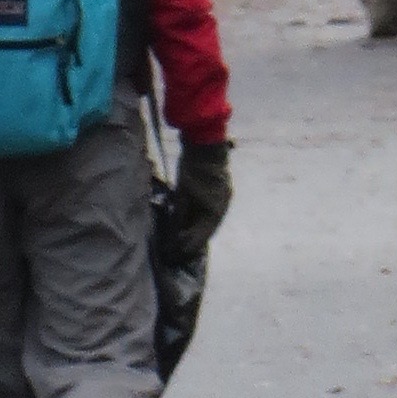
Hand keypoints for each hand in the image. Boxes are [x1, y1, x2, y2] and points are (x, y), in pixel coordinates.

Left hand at [168, 139, 232, 253]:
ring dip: (196, 229)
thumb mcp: (183, 194)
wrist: (205, 143)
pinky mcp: (218, 190)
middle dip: (193, 240)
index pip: (202, 236)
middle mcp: (222, 206)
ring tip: (182, 239)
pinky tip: (188, 221)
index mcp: (216, 210)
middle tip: (178, 251)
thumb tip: (175, 232)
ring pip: (208, 220)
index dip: (189, 246)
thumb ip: (180, 214)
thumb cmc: (193, 168)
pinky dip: (198, 217)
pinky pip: (208, 210)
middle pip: (207, 230)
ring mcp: (222, 197)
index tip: (177, 254)